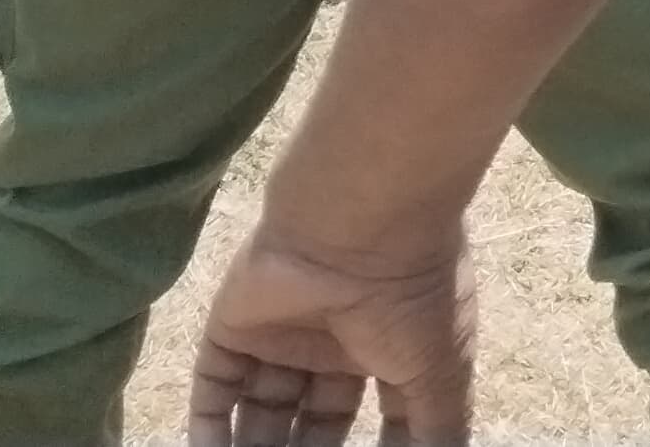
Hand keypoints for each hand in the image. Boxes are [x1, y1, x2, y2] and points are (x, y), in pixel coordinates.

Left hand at [187, 223, 474, 444]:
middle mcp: (334, 342)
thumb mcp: (441, 371)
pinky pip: (213, 390)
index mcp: (389, 346)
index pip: (381, 413)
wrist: (360, 224)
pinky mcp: (232, 330)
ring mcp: (281, 336)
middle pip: (315, 420)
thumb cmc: (413, 296)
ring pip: (262, 410)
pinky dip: (208, 432)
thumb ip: (439, 429)